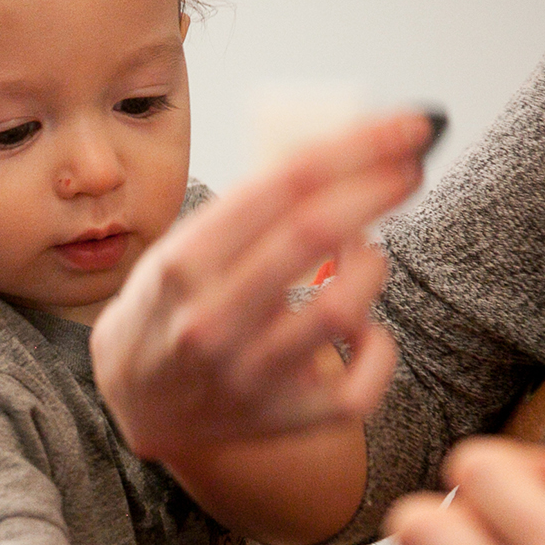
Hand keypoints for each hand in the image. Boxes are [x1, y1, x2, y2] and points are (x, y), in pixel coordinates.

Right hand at [91, 113, 436, 458]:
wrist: (133, 404)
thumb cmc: (167, 311)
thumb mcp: (179, 248)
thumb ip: (247, 210)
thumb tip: (339, 152)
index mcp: (183, 266)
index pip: (284, 185)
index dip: (357, 146)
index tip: (405, 126)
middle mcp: (211, 321)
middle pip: (316, 233)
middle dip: (379, 187)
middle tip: (411, 166)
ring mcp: (246, 376)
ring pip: (342, 307)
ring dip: (371, 266)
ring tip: (363, 256)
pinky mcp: (277, 418)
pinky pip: (356, 388)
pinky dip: (377, 349)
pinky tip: (363, 329)